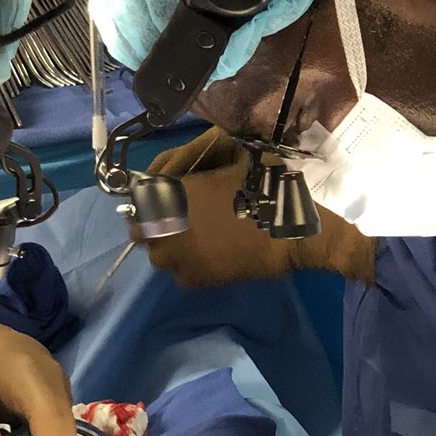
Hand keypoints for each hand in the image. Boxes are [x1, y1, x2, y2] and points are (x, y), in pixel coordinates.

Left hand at [138, 129, 376, 290]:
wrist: (296, 232)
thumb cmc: (268, 188)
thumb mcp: (236, 156)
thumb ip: (203, 157)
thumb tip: (187, 154)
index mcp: (169, 194)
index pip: (139, 197)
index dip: (150, 195)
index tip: (163, 194)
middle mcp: (164, 229)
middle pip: (142, 229)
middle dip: (156, 221)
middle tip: (178, 215)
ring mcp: (178, 259)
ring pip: (159, 253)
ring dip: (170, 244)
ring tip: (193, 234)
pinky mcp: (195, 281)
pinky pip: (179, 272)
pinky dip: (188, 263)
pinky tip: (207, 252)